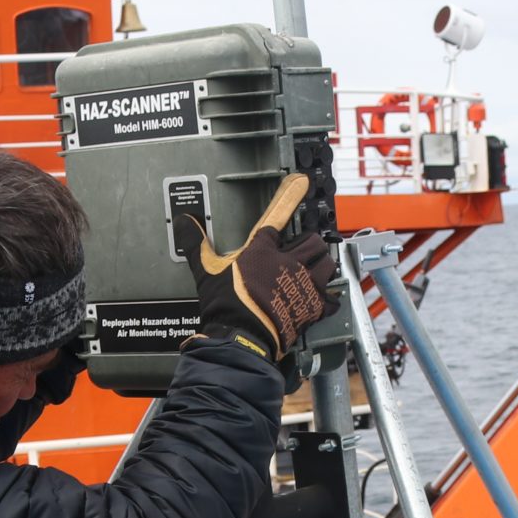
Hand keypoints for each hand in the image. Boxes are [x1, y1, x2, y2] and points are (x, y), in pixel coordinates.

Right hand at [180, 172, 340, 359]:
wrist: (241, 337)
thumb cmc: (226, 304)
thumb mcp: (207, 271)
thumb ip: (197, 244)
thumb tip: (184, 222)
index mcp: (263, 250)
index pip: (278, 215)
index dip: (290, 196)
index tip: (301, 180)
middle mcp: (288, 262)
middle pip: (313, 241)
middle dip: (310, 245)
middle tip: (302, 252)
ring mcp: (303, 284)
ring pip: (327, 265)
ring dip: (323, 267)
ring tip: (314, 272)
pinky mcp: (313, 307)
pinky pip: (332, 297)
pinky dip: (330, 299)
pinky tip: (323, 300)